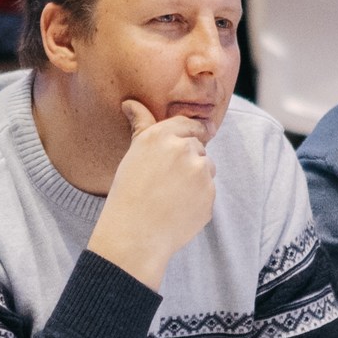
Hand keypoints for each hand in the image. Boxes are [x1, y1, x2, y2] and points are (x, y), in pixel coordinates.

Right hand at [86, 100, 215, 290]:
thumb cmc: (128, 193)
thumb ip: (142, 126)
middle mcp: (185, 150)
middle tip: (166, 179)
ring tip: (171, 195)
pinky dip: (197, 199)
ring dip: (196, 178)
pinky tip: (177, 209)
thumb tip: (131, 103)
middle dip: (188, 159)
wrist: (134, 235)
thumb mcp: (133, 154)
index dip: (189, 134)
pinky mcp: (210, 197)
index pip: (188, 124)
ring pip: (207, 169)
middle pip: (199, 147)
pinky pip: (208, 192)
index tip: (188, 142)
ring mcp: (201, 174)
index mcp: (163, 136)